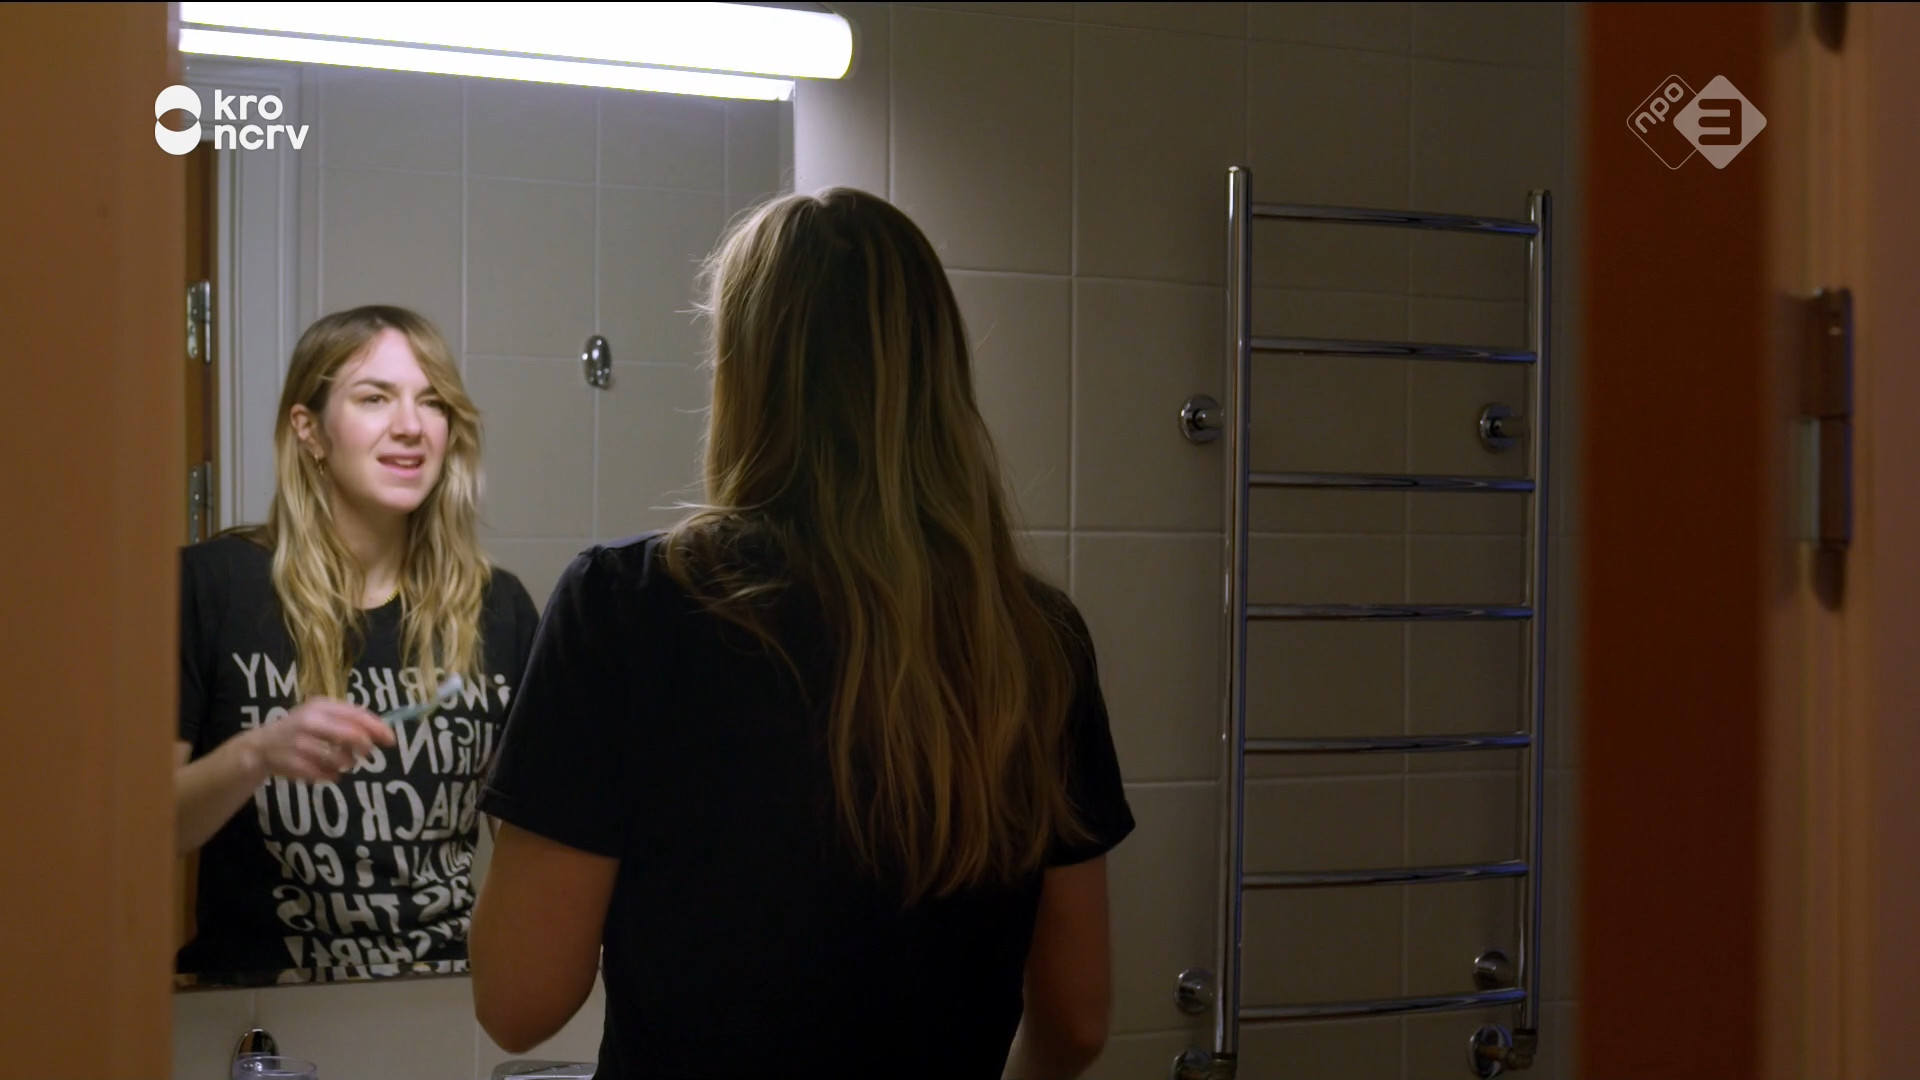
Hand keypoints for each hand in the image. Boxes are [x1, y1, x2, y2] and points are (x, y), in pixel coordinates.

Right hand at [243, 698, 396, 783]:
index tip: (391, 740)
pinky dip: (332, 776)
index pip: (356, 715)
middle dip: (365, 747)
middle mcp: (310, 722)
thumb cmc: (301, 728)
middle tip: (367, 754)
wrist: (262, 746)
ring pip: (341, 759)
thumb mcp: (322, 715)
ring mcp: (301, 744)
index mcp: (321, 706)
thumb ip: (349, 720)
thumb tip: (382, 731)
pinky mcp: (295, 764)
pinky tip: (327, 772)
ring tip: (342, 763)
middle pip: (352, 736)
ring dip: (347, 764)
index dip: (377, 728)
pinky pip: (326, 774)